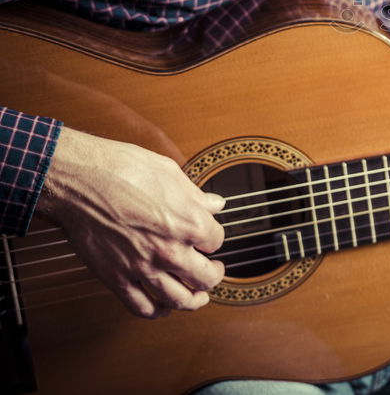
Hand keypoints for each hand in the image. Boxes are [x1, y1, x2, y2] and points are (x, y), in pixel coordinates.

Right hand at [36, 127, 225, 317]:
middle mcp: (171, 250)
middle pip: (206, 277)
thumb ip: (196, 195)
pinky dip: (157, 312)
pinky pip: (142, 307)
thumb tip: (215, 204)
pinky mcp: (117, 278)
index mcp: (189, 223)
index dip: (214, 237)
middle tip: (214, 269)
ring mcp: (143, 268)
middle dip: (214, 274)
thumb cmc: (123, 169)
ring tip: (199, 295)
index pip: (217, 240)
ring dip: (194, 300)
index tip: (209, 235)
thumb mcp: (170, 173)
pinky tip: (164, 307)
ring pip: (179, 300)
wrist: (80, 180)